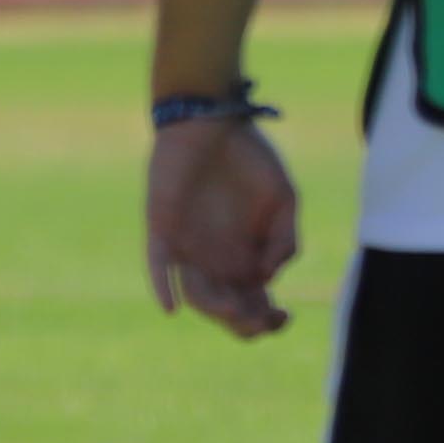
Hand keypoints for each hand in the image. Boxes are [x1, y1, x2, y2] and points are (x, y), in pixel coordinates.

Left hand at [146, 117, 297, 336]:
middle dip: (244, 323)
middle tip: (259, 316)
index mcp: (246, 257)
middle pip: (226, 310)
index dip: (268, 320)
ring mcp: (188, 247)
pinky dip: (162, 286)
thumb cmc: (248, 157)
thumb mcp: (284, 198)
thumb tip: (268, 277)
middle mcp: (216, 260)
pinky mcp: (162, 229)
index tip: (284, 315)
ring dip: (213, 308)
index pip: (254, 305)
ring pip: (195, 294)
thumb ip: (286, 240)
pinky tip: (173, 307)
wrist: (212, 119)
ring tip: (233, 309)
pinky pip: (158, 264)